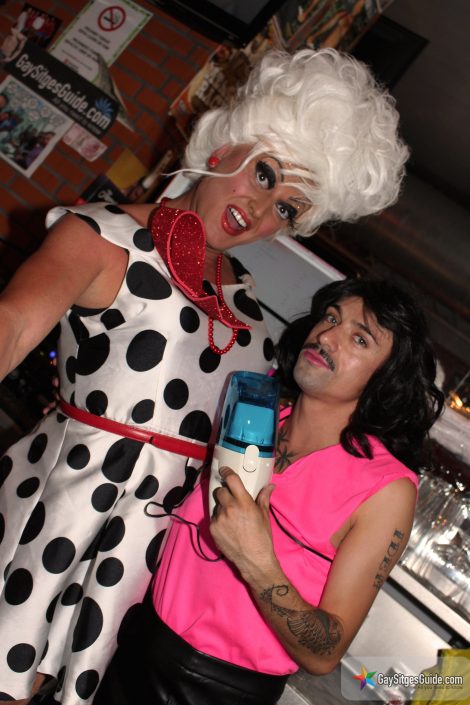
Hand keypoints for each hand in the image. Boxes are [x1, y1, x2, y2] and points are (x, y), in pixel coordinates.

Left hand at [209, 467, 278, 582]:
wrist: (254, 560)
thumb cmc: (262, 537)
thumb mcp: (264, 516)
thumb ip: (263, 498)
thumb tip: (270, 485)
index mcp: (243, 502)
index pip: (231, 480)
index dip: (226, 472)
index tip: (224, 470)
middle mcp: (229, 508)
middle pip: (220, 491)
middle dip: (225, 492)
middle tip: (231, 499)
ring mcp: (219, 519)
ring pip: (217, 505)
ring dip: (222, 507)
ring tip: (232, 517)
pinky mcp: (212, 529)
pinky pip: (213, 518)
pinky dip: (219, 519)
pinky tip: (228, 527)